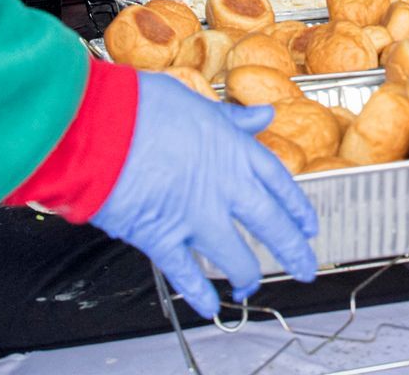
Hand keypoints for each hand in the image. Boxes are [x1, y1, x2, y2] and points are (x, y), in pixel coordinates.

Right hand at [89, 73, 317, 317]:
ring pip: (236, 257)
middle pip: (271, 226)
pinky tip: (210, 306)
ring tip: (250, 287)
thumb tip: (262, 115)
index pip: (280, 185)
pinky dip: (199, 294)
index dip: (297, 208)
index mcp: (235, 150)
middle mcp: (224, 187)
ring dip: (246, 276)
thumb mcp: (196, 102)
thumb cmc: (140, 107)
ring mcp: (196, 216)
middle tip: (305, 267)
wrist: (100, 128)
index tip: (307, 225)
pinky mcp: (162, 237)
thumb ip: (231, 118)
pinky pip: (187, 273)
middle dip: (292, 251)